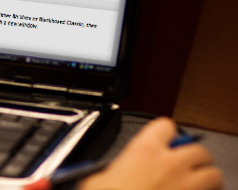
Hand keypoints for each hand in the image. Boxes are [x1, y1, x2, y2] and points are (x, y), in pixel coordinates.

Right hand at [79, 117, 222, 189]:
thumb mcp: (97, 179)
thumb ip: (110, 169)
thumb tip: (108, 172)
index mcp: (145, 150)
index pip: (165, 125)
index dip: (164, 132)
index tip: (163, 140)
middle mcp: (170, 163)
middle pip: (197, 149)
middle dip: (192, 156)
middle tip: (183, 164)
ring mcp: (187, 185)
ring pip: (212, 173)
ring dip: (205, 176)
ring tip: (195, 182)